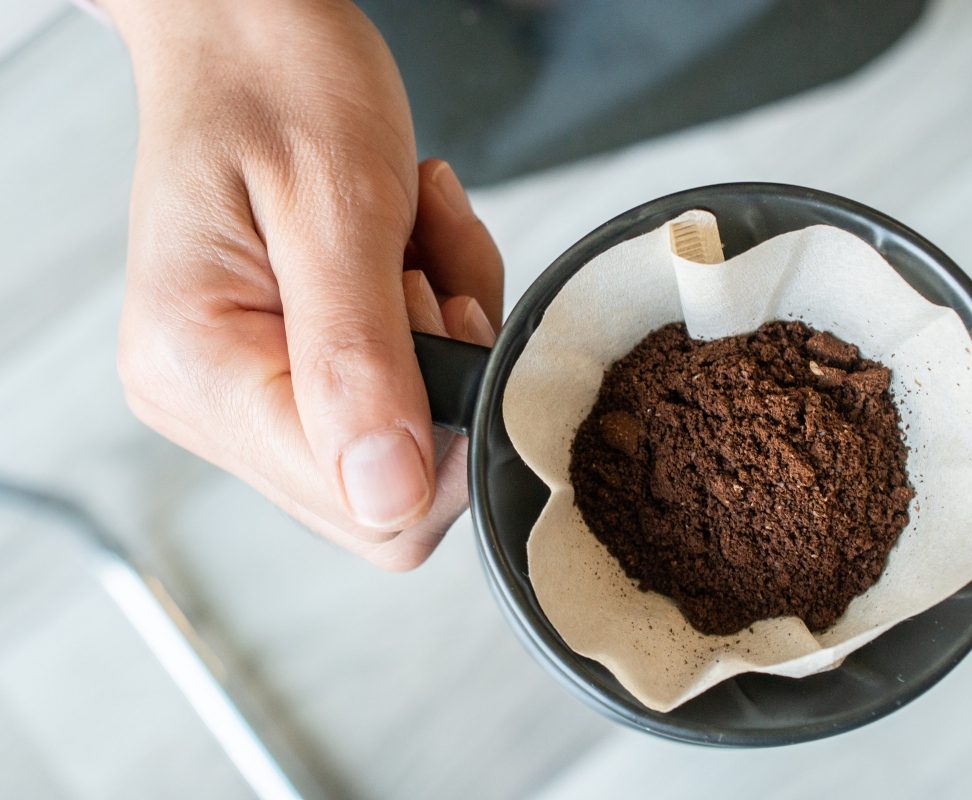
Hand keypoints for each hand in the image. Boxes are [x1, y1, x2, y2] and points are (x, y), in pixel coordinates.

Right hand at [108, 0, 502, 568]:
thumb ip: (357, 359)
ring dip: (442, 342)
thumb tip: (388, 492)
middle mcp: (208, 400)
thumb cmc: (274, 79)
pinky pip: (395, 392)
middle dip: (445, 382)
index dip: (442, 430)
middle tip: (429, 274)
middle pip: (385, 492)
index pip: (360, 501)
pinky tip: (405, 252)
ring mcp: (244, 390)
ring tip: (410, 242)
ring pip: (402, 439)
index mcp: (200, 371)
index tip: (445, 314)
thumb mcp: (337, 205)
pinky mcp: (282, 367)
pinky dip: (431, 325)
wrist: (245, 29)